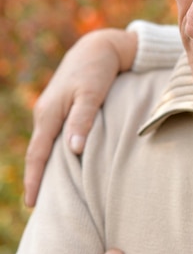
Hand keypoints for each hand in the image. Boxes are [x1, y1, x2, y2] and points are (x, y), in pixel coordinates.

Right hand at [24, 29, 136, 206]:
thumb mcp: (92, 94)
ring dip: (45, 166)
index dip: (36, 179)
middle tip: (38, 206)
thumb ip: (83, 120)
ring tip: (50, 191)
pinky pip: (53, 136)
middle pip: (38, 153)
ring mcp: (52, 110)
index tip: (33, 203)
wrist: (98, 48)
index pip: (38, 154)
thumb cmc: (97, 71)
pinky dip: (54, 152)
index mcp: (49, 113)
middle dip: (36, 178)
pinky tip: (61, 162)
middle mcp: (46, 114)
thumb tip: (72, 150)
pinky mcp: (62, 108)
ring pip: (45, 144)